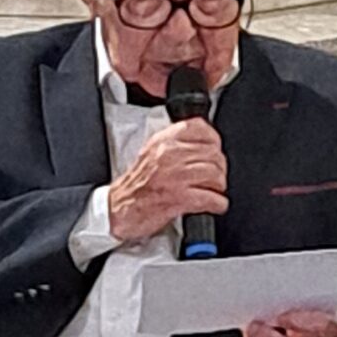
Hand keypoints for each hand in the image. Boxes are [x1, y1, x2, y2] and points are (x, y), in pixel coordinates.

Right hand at [107, 120, 227, 244]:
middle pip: (213, 154)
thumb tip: (204, 141)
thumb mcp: (151, 153)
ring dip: (219, 186)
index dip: (214, 140)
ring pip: (215, 174)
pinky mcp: (178, 198)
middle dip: (219, 168)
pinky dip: (218, 203)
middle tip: (216, 177)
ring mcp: (174, 176)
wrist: (117, 209)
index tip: (215, 150)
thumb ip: (175, 143)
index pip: (200, 128)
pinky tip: (214, 204)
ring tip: (213, 190)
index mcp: (163, 141)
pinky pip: (211, 198)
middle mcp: (169, 155)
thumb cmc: (136, 186)